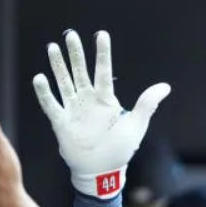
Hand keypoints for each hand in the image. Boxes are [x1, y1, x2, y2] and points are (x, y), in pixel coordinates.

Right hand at [33, 31, 170, 198]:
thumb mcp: (136, 125)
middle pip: (80, 71)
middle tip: (70, 35)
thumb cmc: (120, 149)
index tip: (101, 34)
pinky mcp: (61, 122)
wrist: (102, 172)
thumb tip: (165, 87)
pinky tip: (40, 78)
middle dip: (75, 54)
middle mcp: (87, 100)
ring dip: (58, 66)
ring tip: (53, 48)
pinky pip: (51, 104)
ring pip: (63, 82)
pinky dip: (45, 92)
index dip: (102, 53)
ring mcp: (73, 110)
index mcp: (105, 99)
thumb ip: (147, 104)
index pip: (103, 70)